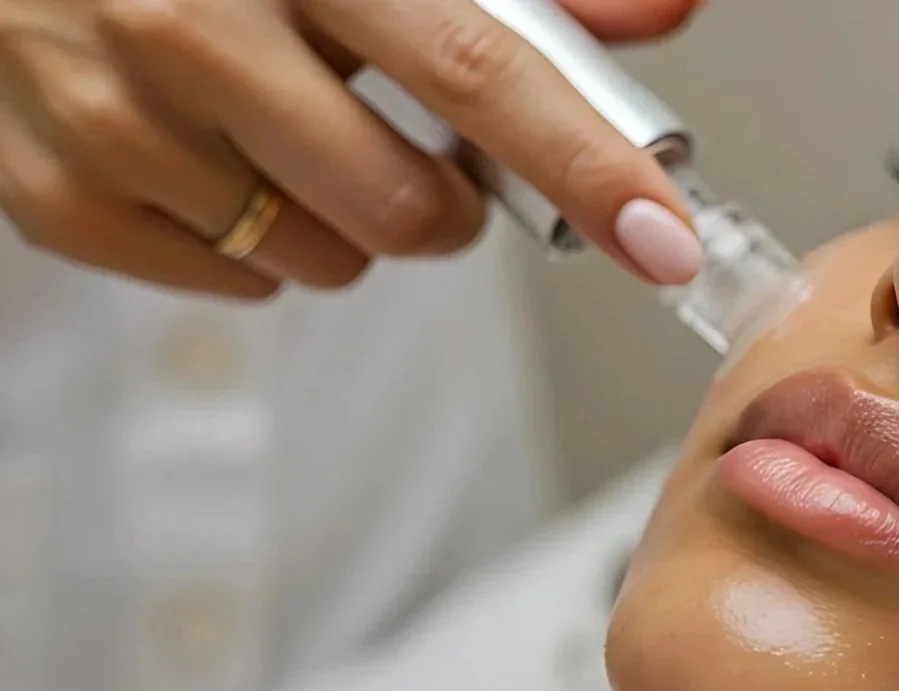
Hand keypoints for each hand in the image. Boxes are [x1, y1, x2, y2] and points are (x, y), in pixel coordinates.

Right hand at [0, 0, 707, 297]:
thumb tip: (663, 12)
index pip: (473, 70)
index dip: (581, 166)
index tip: (662, 241)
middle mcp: (190, 20)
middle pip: (404, 205)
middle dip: (448, 206)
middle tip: (418, 151)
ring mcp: (109, 110)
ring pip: (324, 258)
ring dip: (348, 222)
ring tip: (294, 130)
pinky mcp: (55, 192)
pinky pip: (235, 281)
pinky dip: (255, 244)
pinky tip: (221, 157)